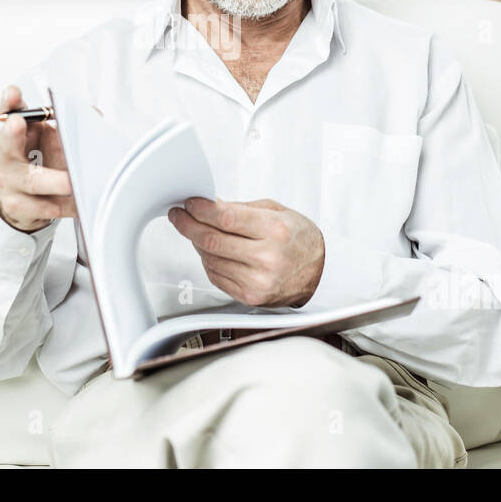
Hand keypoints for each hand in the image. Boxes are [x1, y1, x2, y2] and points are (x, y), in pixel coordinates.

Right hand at [0, 85, 76, 232]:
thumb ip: (67, 125)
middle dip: (12, 133)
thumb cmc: (39, 163)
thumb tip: (93, 115)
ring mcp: (10, 182)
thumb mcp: (50, 139)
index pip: (8, 112)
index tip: (13, 93)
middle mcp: (6, 156)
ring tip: (72, 182)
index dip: (9, 102)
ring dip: (55, 181)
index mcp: (15, 133)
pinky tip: (80, 204)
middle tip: (18, 122)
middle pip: (6, 144)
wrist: (26, 202)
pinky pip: (45, 206)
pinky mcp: (18, 206)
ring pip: (33, 181)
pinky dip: (65, 205)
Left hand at [167, 197, 324, 307]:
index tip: (189, 204)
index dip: (200, 209)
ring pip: (210, 259)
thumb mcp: (277, 212)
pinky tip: (211, 251)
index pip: (225, 217)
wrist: (320, 273)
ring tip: (197, 232)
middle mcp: (266, 257)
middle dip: (188, 225)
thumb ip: (241, 209)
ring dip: (197, 243)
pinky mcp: (250, 296)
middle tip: (180, 217)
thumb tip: (207, 205)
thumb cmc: (300, 240)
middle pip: (212, 239)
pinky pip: (216, 276)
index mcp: (275, 230)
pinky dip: (208, 261)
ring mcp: (258, 280)